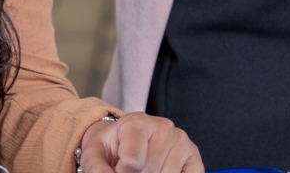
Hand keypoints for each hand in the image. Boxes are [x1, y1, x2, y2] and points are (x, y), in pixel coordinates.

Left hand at [77, 112, 202, 172]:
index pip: (132, 164)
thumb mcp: (94, 155)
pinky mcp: (194, 158)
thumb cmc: (110, 149)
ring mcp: (181, 141)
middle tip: (133, 169)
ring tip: (144, 170)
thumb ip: (97, 168)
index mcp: (137, 121)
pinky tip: (162, 171)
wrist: (124, 141)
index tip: (118, 168)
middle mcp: (163, 127)